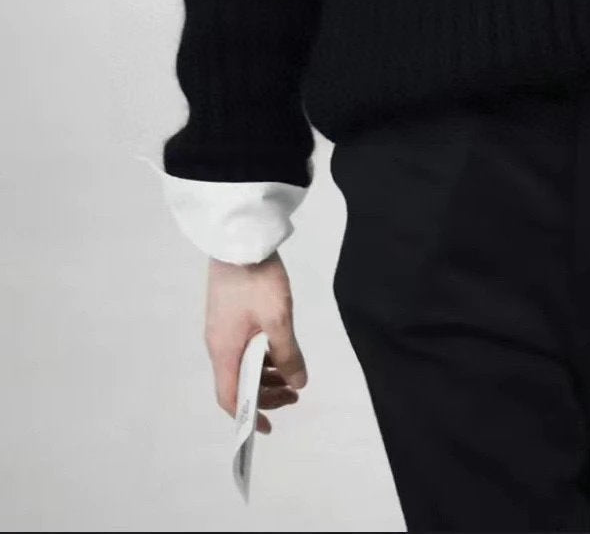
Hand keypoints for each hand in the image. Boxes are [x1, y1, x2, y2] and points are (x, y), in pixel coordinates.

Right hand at [204, 252, 306, 434]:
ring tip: (292, 374)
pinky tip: (280, 349)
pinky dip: (261, 354)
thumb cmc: (256, 280)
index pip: (230, 397)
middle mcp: (218, 343)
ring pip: (242, 363)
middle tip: (294, 395)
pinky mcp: (228, 311)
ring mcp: (221, 326)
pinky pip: (243, 346)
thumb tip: (298, 383)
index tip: (268, 426)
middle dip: (264, 393)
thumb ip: (288, 354)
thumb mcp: (278, 319)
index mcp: (224, 350)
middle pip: (237, 382)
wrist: (238, 237)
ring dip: (265, 373)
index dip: (249, 415)